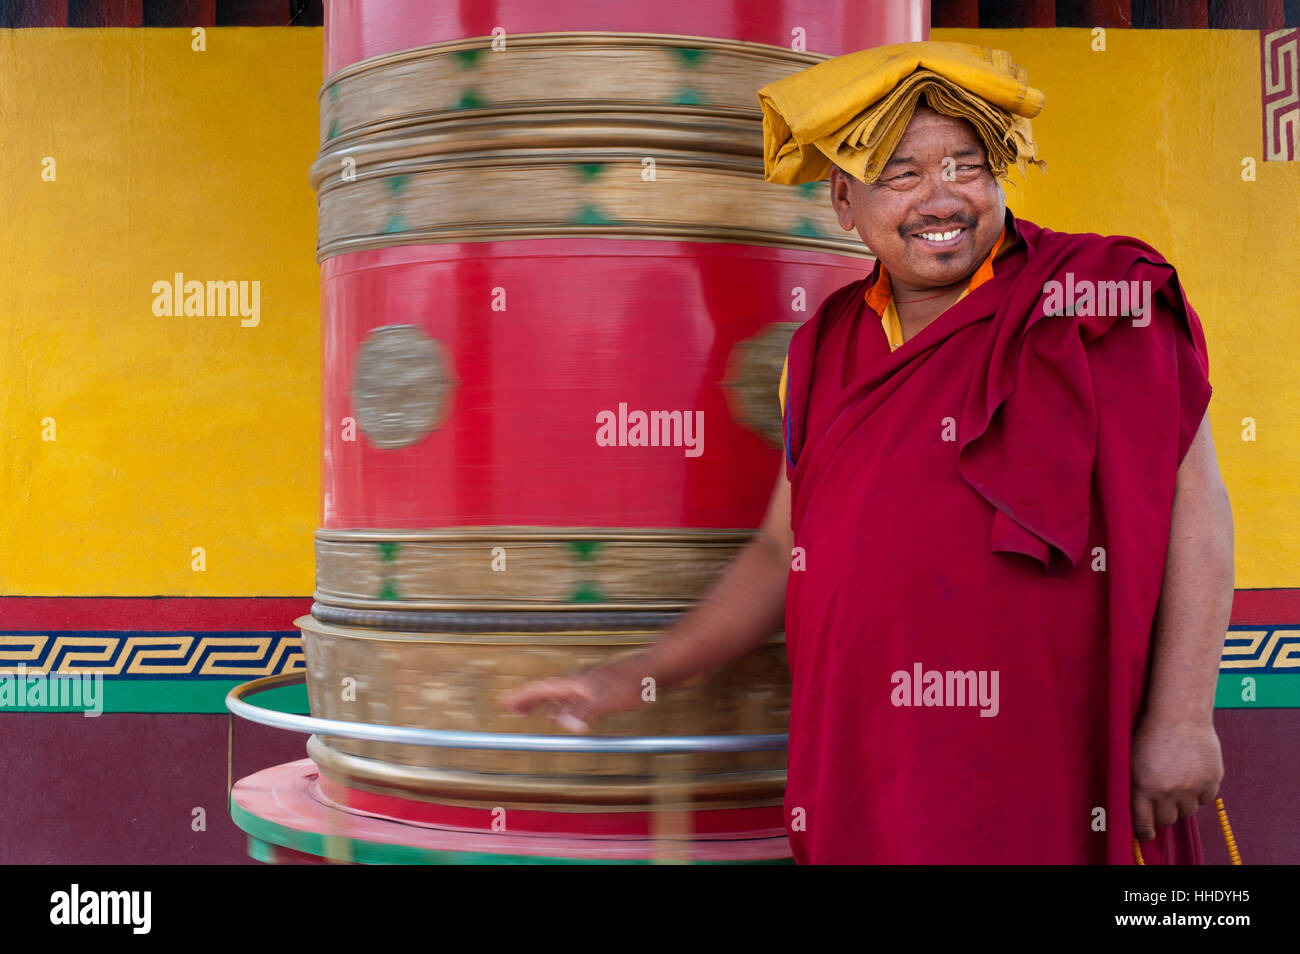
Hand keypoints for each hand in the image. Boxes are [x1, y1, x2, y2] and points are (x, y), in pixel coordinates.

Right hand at [499, 659, 647, 731]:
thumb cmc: (633, 682)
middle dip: (527, 700)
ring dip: (543, 704)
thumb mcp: (607, 700)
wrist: (654, 671)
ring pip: (558, 695)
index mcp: (576, 683)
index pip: (541, 688)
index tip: (504, 701)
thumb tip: (565, 724)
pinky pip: (572, 700)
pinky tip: (567, 715)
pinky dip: (562, 707)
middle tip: (511, 708)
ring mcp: (589, 685)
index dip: (522, 696)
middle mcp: (579, 682)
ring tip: (532, 713)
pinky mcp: (600, 690)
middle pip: (546, 691)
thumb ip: (585, 712)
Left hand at [1130, 716, 1222, 841]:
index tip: (1145, 833)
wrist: (1180, 715)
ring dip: (1181, 802)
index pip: (1144, 824)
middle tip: (1161, 800)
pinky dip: (1199, 791)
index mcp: (1144, 788)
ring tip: (1176, 781)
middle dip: (1163, 813)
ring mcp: (1192, 788)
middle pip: (1167, 820)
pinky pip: (1205, 799)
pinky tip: (1191, 774)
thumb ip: (1135, 788)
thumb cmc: (1150, 733)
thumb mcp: (1131, 761)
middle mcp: (1168, 792)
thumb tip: (1137, 811)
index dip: (1144, 832)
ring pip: (1187, 811)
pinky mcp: (1211, 782)